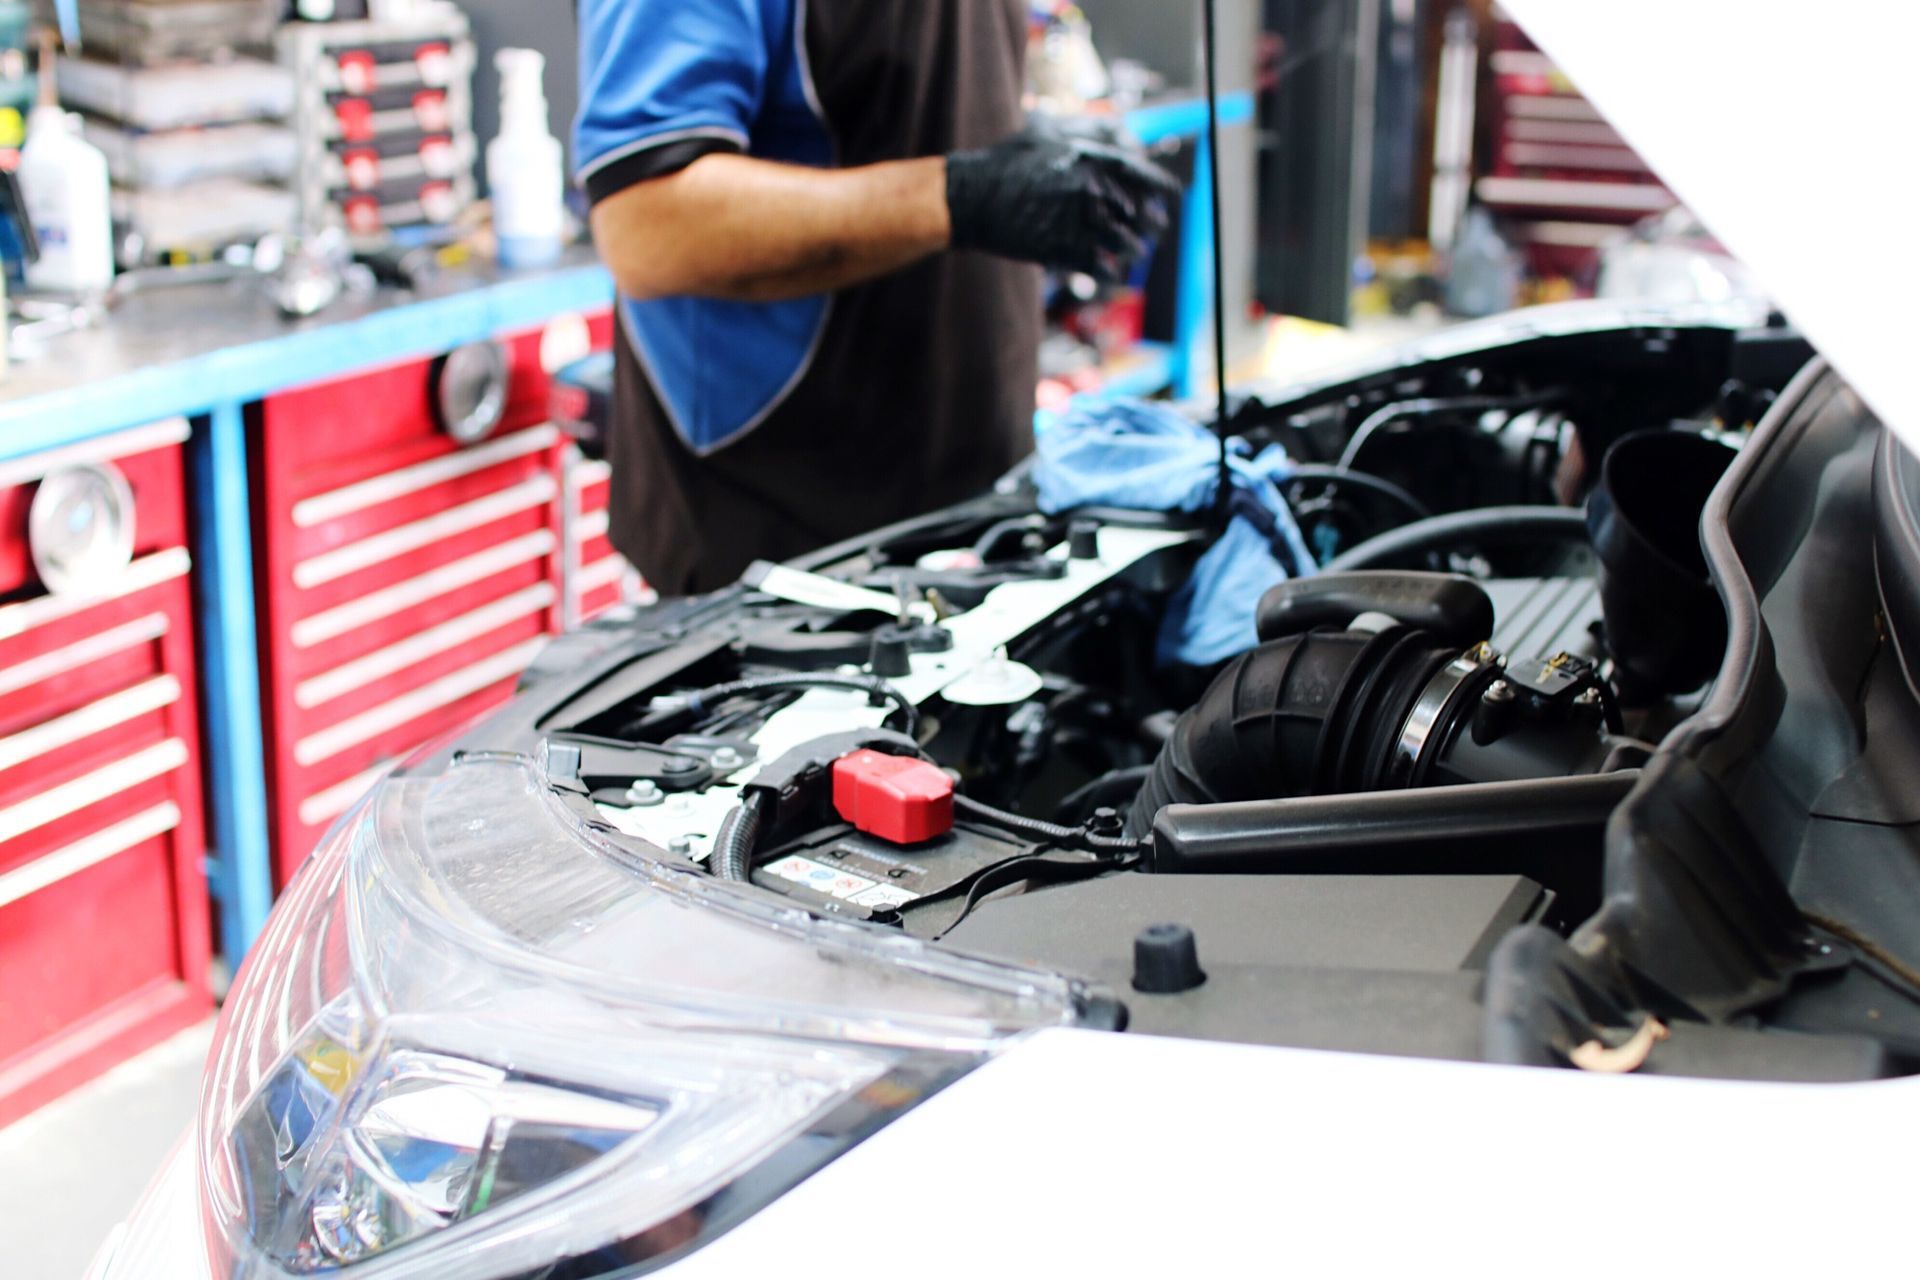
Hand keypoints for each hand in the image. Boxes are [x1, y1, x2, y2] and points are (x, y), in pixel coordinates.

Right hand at [946, 125, 1180, 280]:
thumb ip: (1087, 130)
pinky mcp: (1059, 248)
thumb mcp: (1047, 131)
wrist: (971, 196)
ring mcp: (1074, 221)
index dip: (1163, 187)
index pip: (1141, 174)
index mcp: (1088, 158)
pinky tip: (1113, 273)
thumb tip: (1123, 131)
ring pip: (1123, 243)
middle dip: (1151, 225)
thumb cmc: (1007, 162)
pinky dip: (1110, 272)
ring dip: (1133, 251)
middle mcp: (1087, 189)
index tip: (1174, 196)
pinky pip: (1098, 266)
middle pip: (1137, 213)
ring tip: (1136, 253)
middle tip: (1157, 231)